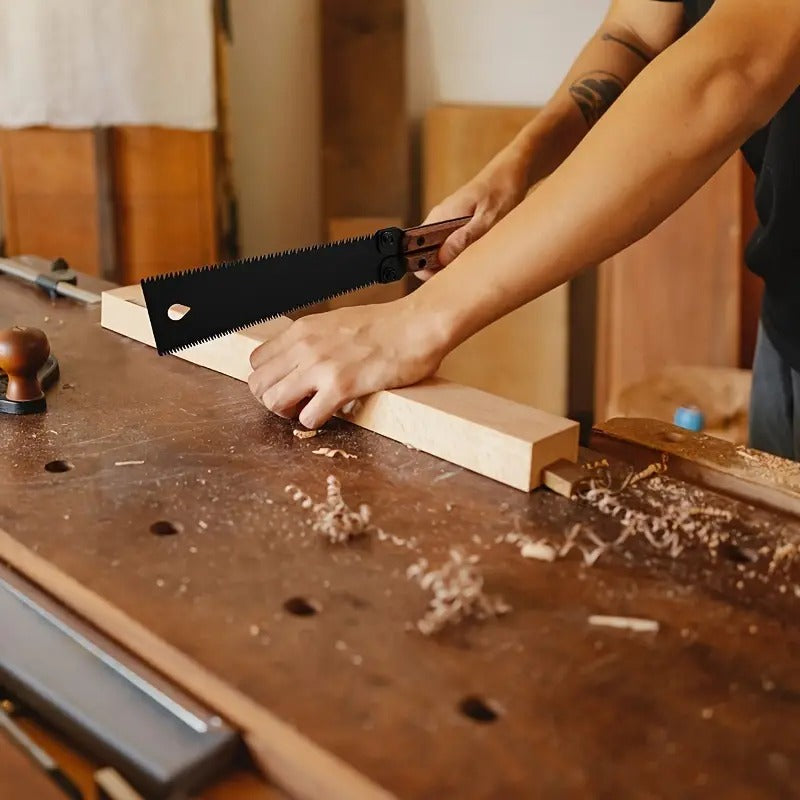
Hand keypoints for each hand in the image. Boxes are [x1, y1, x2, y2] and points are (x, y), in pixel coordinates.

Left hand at [248, 298, 450, 428]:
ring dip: (289, 413)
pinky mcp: (342, 386)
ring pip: (274, 402)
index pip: (256, 361)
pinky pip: (307, 417)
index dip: (269, 378)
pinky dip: (314, 422)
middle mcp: (305, 346)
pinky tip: (330, 413)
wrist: (418, 325)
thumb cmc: (387, 326)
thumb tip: (301, 361)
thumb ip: (313, 340)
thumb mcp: (337, 322)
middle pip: (258, 384)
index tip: (286, 384)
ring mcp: (321, 366)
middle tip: (294, 403)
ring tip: (309, 409)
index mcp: (303, 329)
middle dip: (272, 399)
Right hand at [417, 148, 529, 279]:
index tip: (442, 278)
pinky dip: (463, 255)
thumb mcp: (488, 217)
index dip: (424, 267)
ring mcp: (447, 222)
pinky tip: (478, 255)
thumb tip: (442, 258)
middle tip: (466, 273)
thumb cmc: (502, 190)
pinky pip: (452, 245)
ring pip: (441, 251)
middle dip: (441, 269)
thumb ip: (466, 238)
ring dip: (454, 262)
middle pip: (427, 254)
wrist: (512, 171)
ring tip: (476, 263)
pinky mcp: (457, 225)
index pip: (415, 248)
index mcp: (440, 216)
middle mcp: (439, 219)